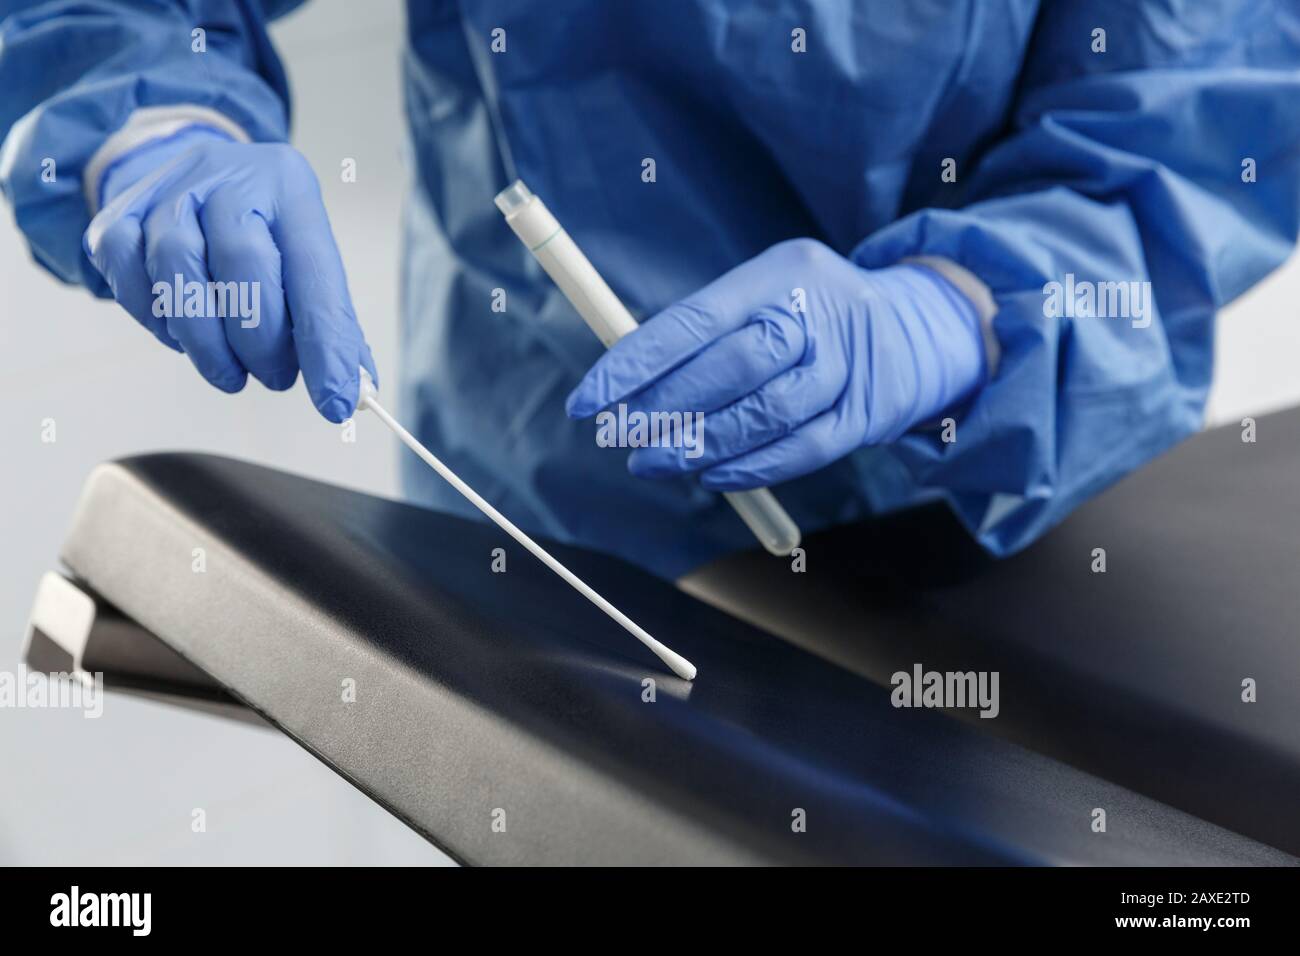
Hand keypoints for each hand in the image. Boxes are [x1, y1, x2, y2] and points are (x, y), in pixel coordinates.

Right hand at [84, 131, 376, 421]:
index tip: (336, 403)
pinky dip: (156, 321)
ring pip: (177, 268)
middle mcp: (228, 177)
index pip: (313, 272)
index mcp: (289, 188)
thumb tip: (352, 390)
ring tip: (231, 373)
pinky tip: (184, 336)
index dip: (325, 344)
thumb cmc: (262, 232)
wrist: (195, 181)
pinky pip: (128, 277)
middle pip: (243, 262)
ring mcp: (167, 191)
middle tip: (276, 379)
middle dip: (262, 340)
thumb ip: (330, 322)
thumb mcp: (305, 258)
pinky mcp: (117, 216)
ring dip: (207, 341)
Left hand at [565, 238, 985, 489]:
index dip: (634, 365)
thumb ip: (700, 334)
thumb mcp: (759, 295)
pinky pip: (802, 450)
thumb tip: (621, 385)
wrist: (914, 324)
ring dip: (701, 444)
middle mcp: (817, 313)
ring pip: (767, 413)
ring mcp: (847, 366)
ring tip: (654, 460)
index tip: (587, 401)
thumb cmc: (805, 314)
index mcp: (778, 273)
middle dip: (667, 407)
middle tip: (621, 435)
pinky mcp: (866, 414)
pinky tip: (712, 476)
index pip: (693, 320)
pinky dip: (751, 468)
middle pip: (734, 365)